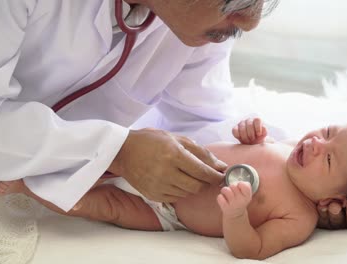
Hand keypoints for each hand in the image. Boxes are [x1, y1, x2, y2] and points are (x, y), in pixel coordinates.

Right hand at [108, 128, 226, 202]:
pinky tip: (177, 180)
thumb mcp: (177, 139)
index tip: (222, 175)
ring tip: (190, 175)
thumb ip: (200, 152)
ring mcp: (158, 186)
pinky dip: (181, 191)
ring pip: (188, 193)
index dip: (216, 175)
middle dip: (207, 182)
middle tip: (208, 176)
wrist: (123, 151)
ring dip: (194, 186)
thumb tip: (220, 165)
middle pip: (197, 186)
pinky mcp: (153, 195)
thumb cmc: (151, 141)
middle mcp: (165, 172)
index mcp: (173, 154)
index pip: (202, 171)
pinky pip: (176, 198)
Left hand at [217, 182, 251, 218]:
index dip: (240, 183)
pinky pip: (219, 197)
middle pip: (232, 185)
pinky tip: (223, 199)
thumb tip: (237, 180)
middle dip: (231, 186)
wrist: (236, 214)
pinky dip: (220, 197)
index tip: (239, 187)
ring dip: (224, 190)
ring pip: (225, 189)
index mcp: (247, 196)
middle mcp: (241, 200)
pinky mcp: (225, 207)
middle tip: (232, 191)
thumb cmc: (240, 200)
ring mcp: (233, 204)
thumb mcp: (246, 194)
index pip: (243, 185)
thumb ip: (244, 185)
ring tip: (226, 193)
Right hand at [232, 117, 267, 144]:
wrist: (251, 144)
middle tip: (252, 139)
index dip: (258, 127)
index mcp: (257, 120)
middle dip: (251, 134)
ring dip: (245, 136)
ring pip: (242, 127)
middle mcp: (249, 120)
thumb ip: (264, 132)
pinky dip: (238, 135)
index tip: (258, 134)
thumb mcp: (263, 136)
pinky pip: (234, 130)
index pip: (257, 120)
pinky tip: (241, 139)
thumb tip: (263, 128)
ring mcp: (241, 123)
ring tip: (248, 141)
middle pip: (249, 124)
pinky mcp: (235, 128)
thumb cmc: (258, 139)